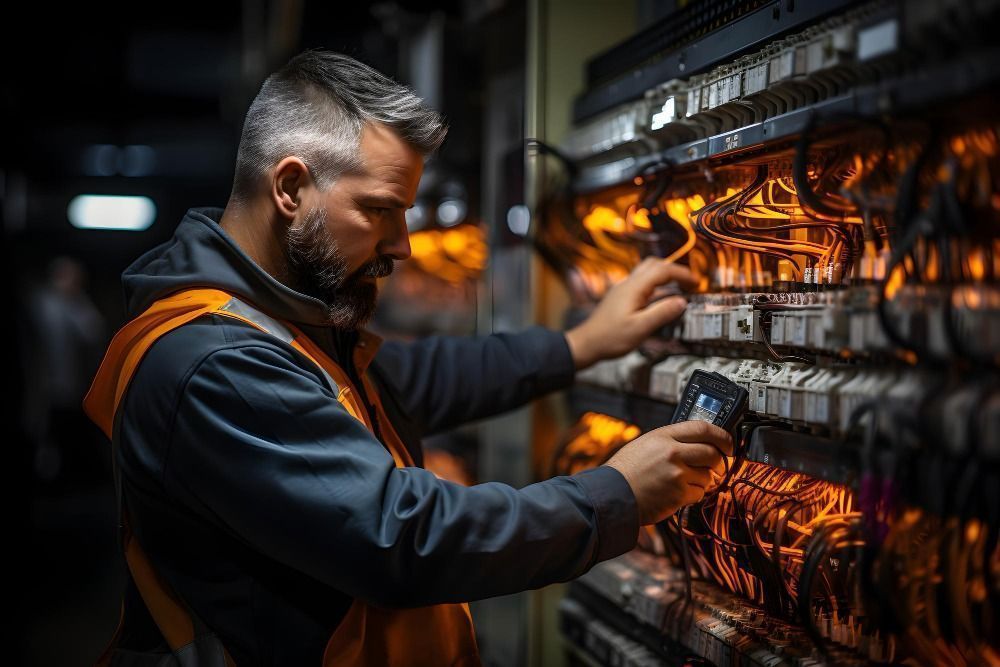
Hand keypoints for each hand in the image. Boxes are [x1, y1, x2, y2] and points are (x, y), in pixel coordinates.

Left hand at [564, 258, 696, 369]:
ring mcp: (623, 290)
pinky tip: (661, 300)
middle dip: (674, 270)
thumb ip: (662, 313)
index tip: (697, 283)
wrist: (586, 344)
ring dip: (665, 276)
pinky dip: (656, 286)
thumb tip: (682, 302)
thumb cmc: (611, 338)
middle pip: (654, 265)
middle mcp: (628, 284)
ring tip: (679, 289)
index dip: (682, 273)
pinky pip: (642, 284)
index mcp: (634, 288)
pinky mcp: (621, 298)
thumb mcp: (640, 328)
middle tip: (689, 283)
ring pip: (647, 273)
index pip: (663, 270)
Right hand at [603, 420, 732, 524]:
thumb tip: (697, 443)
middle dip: (718, 461)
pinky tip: (677, 493)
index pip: (703, 428)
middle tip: (716, 466)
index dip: (722, 436)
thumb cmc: (626, 471)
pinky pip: (699, 493)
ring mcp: (677, 473)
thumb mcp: (646, 444)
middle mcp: (672, 452)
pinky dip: (693, 494)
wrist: (612, 494)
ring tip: (683, 481)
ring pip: (708, 476)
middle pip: (713, 453)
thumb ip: (671, 441)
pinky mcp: (679, 494)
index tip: (728, 443)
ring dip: (702, 480)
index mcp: (664, 436)